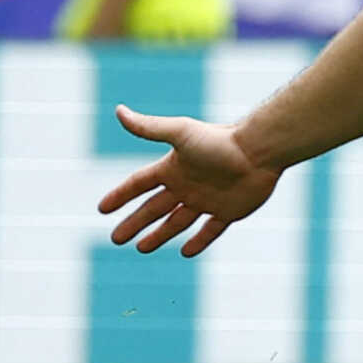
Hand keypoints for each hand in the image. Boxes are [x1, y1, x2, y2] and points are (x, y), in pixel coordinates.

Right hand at [98, 108, 281, 256]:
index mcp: (173, 167)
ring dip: (159, 235)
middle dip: (134, 223)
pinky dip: (199, 240)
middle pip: (154, 208)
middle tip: (116, 239)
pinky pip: (210, 230)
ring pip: (177, 222)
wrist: (260, 151)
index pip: (139, 184)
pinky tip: (186, 251)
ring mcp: (207, 199)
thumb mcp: (180, 132)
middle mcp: (187, 184)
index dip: (120, 196)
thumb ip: (148, 127)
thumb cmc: (220, 141)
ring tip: (141, 248)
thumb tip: (118, 111)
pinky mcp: (229, 211)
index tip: (102, 209)